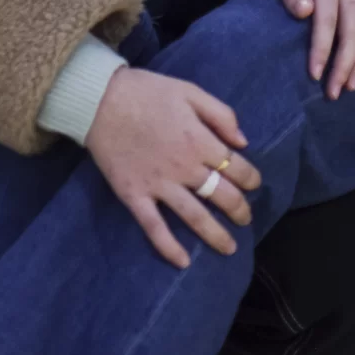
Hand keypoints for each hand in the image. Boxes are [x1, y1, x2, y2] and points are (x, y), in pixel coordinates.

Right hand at [82, 66, 261, 268]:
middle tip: (247, 219)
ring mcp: (158, 185)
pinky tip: (183, 262)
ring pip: (194, 217)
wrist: (99, 100)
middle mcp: (184, 168)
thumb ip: (221, 115)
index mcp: (199, 141)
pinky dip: (169, 247)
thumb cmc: (147, 92)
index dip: (251, 178)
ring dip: (215, 235)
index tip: (255, 185)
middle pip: (221, 195)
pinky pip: (154, 227)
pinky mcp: (134, 196)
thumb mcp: (190, 91)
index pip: (235, 167)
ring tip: (229, 248)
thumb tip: (243, 141)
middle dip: (239, 209)